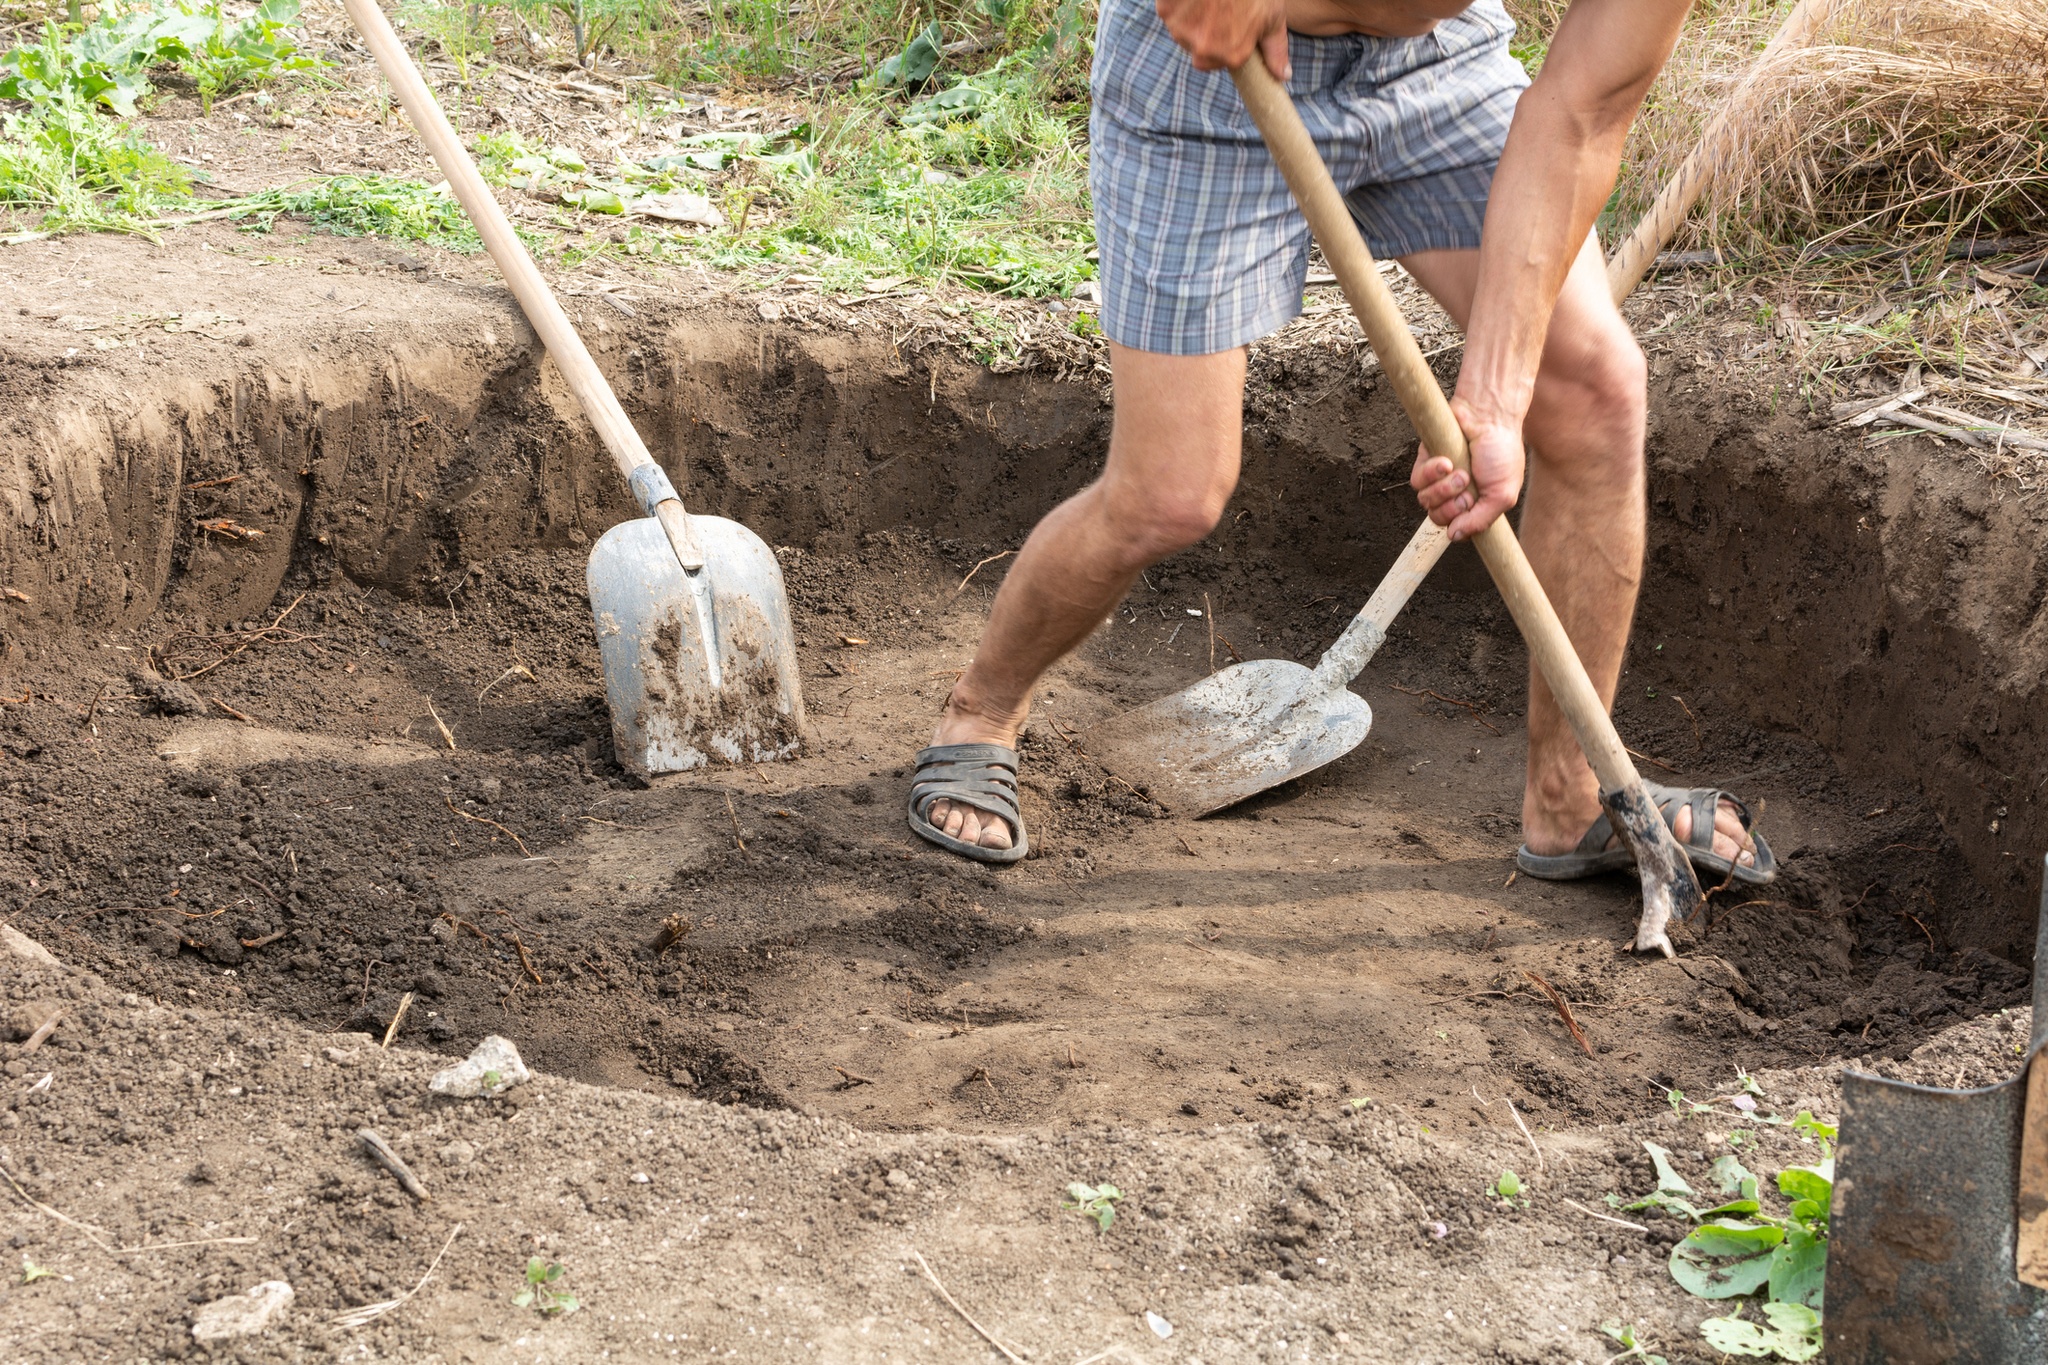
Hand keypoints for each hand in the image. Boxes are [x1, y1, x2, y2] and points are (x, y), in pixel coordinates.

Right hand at [1155, 0, 1289, 76]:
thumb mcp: (1273, 17)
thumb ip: (1276, 50)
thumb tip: (1283, 77)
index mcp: (1232, 54)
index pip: (1222, 62)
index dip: (1227, 42)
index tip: (1232, 24)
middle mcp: (1206, 50)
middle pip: (1200, 51)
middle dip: (1207, 34)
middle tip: (1219, 9)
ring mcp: (1183, 32)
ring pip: (1183, 33)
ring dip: (1192, 20)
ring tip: (1208, 0)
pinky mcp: (1167, 12)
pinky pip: (1171, 14)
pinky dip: (1179, 4)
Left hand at [1409, 396, 1525, 541]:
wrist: (1489, 417)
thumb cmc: (1501, 452)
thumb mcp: (1502, 494)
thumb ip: (1481, 520)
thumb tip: (1454, 536)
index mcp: (1474, 504)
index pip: (1456, 529)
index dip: (1459, 524)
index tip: (1470, 508)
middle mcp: (1454, 494)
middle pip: (1437, 518)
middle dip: (1451, 507)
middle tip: (1467, 487)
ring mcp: (1439, 478)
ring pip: (1425, 501)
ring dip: (1443, 489)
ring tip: (1460, 472)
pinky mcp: (1425, 462)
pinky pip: (1417, 480)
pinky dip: (1431, 473)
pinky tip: (1445, 462)